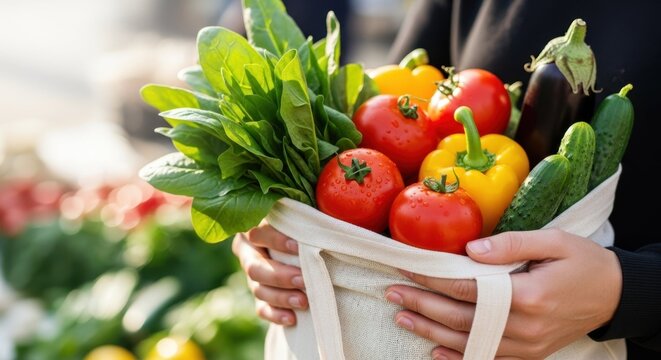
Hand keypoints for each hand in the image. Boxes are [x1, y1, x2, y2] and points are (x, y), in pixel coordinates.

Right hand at [232, 221, 307, 325]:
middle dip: (280, 276)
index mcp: (253, 230)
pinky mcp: (259, 296)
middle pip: (254, 268)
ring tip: (303, 302)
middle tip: (302, 280)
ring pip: (258, 290)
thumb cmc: (303, 228)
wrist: (301, 251)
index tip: (298, 246)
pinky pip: (261, 309)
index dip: (276, 241)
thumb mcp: (297, 221)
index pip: (258, 234)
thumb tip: (319, 228)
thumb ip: (301, 223)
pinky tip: (292, 318)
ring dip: (281, 297)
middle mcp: (248, 253)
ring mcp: (251, 277)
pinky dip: (276, 314)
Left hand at [384, 229, 621, 358]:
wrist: (615, 295)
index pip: (466, 289)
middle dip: (421, 306)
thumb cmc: (583, 262)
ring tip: (401, 318)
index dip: (432, 280)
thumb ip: (510, 244)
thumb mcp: (553, 241)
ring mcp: (526, 346)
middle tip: (391, 294)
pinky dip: (459, 358)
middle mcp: (523, 327)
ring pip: (468, 342)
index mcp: (527, 295)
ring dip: (431, 331)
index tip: (406, 268)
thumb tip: (469, 250)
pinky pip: (488, 359)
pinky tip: (435, 352)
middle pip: (460, 318)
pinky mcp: (529, 354)